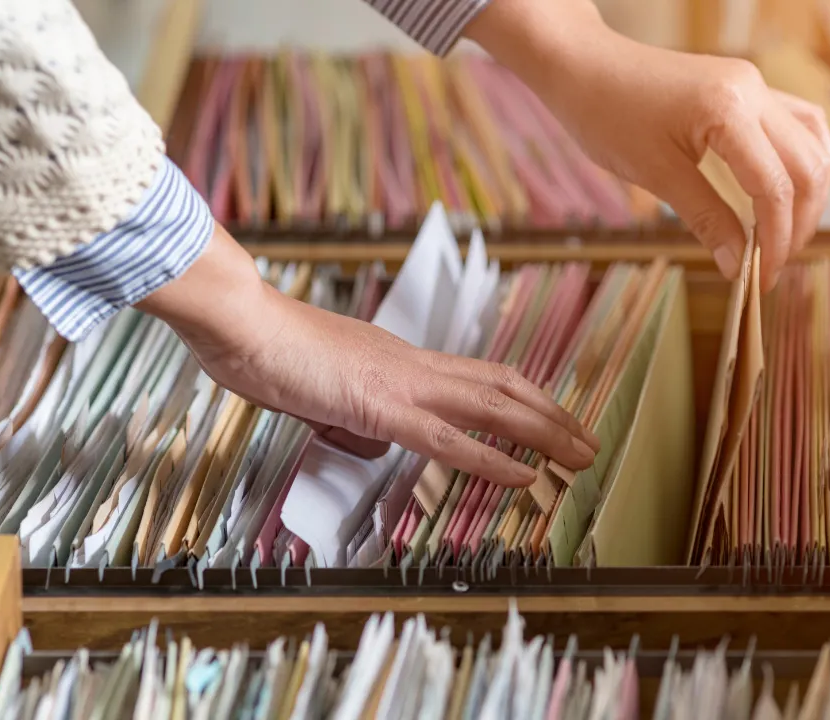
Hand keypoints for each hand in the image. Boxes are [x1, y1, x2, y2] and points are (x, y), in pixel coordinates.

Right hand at [138, 226, 599, 487]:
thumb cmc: (266, 348)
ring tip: (580, 456)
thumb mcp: (318, 386)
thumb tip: (365, 434)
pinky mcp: (381, 406)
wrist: (240, 321)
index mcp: (399, 360)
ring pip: (493, 408)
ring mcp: (401, 384)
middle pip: (502, 387)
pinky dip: (492, 460)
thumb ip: (348, 408)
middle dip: (552, 415)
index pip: (478, 378)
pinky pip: (448, 439)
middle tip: (589, 440)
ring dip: (544, 433)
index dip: (523, 398)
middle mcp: (413, 365)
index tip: (552, 418)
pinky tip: (523, 477)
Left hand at [466, 0, 829, 290]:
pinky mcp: (747, 88)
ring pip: (812, 143)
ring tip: (784, 234)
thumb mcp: (655, 174)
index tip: (761, 279)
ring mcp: (754, 84)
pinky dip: (798, 162)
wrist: (584, 67)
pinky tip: (787, 192)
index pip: (775, 186)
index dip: (776, 239)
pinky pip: (796, 124)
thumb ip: (706, 218)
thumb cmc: (607, 115)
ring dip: (807, 192)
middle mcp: (753, 90)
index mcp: (729, 110)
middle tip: (773, 264)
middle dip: (799, 222)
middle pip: (808, 166)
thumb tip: (737, 265)